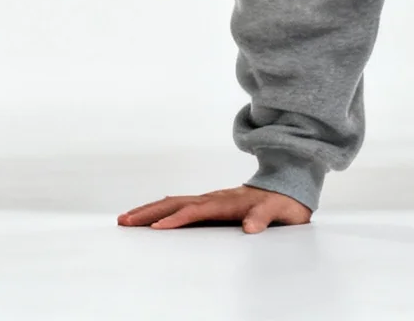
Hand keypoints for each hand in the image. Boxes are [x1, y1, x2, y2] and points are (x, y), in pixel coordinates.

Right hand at [118, 184, 312, 233]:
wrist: (288, 186)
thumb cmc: (282, 203)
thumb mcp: (279, 211)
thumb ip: (264, 217)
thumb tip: (251, 227)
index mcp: (228, 202)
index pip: (197, 210)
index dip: (177, 219)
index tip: (157, 227)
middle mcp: (214, 198)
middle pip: (177, 204)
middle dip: (150, 212)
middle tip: (125, 221)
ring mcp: (210, 199)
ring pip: (173, 203)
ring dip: (149, 210)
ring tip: (125, 218)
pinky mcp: (208, 203)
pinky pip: (179, 205)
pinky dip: (160, 209)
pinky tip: (148, 215)